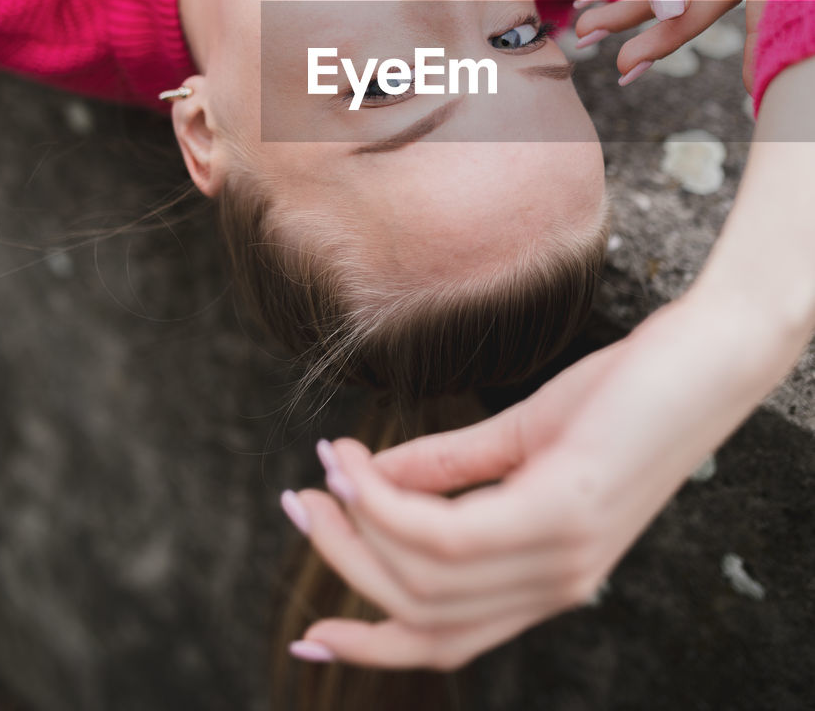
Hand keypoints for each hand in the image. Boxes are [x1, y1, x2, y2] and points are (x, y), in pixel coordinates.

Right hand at [285, 294, 781, 670]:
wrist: (703, 360)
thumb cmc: (621, 394)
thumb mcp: (520, 435)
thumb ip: (448, 467)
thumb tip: (370, 483)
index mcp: (549, 576)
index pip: (449, 638)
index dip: (373, 643)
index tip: (311, 632)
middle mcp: (556, 584)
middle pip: (423, 612)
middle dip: (346, 565)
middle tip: (300, 504)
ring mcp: (560, 556)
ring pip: (425, 576)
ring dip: (357, 527)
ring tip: (323, 471)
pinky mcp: (560, 513)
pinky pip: (447, 532)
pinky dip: (388, 503)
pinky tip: (360, 465)